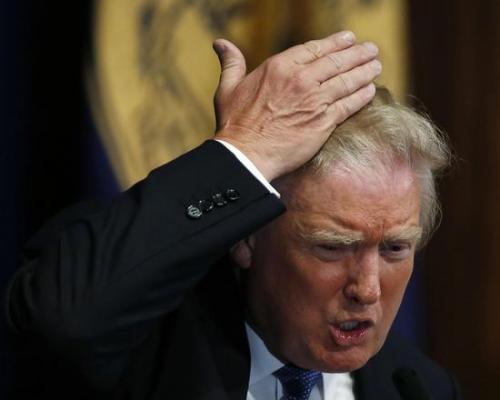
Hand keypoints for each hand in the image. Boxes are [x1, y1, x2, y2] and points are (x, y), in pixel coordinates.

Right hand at [213, 31, 380, 180]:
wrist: (246, 155)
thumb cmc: (234, 124)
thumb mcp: (228, 88)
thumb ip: (231, 63)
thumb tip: (220, 43)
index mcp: (279, 67)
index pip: (315, 49)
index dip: (335, 43)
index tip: (348, 39)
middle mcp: (301, 79)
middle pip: (336, 61)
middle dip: (357, 53)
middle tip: (371, 50)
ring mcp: (315, 100)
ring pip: (347, 80)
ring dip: (365, 71)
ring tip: (376, 65)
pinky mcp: (324, 122)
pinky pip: (349, 105)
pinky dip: (362, 96)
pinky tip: (370, 90)